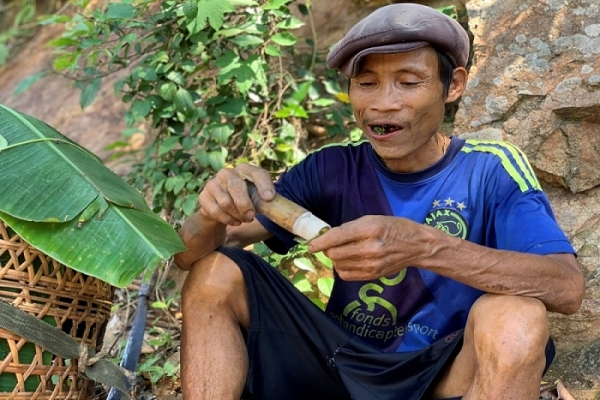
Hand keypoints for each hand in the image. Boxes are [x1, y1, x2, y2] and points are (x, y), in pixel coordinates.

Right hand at [198, 163, 274, 225]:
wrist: (220, 210)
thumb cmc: (243, 201)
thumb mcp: (255, 197)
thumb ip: (264, 198)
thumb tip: (274, 204)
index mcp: (243, 169)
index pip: (256, 173)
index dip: (264, 184)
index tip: (269, 198)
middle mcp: (227, 173)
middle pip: (236, 186)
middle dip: (245, 204)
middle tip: (252, 216)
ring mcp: (213, 184)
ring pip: (226, 202)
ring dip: (237, 215)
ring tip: (244, 219)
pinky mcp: (204, 197)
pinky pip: (216, 211)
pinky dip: (227, 220)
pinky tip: (234, 222)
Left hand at [307, 215, 428, 280]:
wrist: (417, 246)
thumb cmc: (393, 227)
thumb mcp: (372, 219)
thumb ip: (349, 228)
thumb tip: (328, 236)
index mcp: (369, 229)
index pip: (337, 237)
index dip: (320, 242)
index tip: (311, 246)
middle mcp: (370, 248)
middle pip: (334, 254)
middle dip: (328, 249)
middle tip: (332, 245)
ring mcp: (372, 265)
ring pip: (339, 265)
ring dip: (336, 259)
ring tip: (345, 252)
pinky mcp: (373, 276)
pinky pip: (347, 275)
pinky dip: (342, 268)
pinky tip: (349, 261)